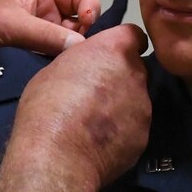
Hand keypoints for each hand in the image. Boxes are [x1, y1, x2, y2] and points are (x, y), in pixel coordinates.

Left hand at [0, 0, 103, 76]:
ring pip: (71, 47)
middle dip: (86, 34)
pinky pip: (58, 66)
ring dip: (75, 56)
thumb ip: (44, 33)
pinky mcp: (33, 68)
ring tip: (75, 70)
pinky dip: (64, 71)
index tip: (87, 25)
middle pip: (81, 21)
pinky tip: (64, 81)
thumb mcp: (7, 24)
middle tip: (82, 54)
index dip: (90, 4)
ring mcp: (38, 44)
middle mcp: (41, 19)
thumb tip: (81, 46)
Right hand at [6, 24, 150, 191]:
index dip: (123, 44)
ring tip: (96, 123)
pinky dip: (123, 132)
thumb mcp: (54, 69)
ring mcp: (144, 107)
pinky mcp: (144, 137)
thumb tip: (88, 68)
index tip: (111, 55)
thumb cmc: (47, 106)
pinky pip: (135, 128)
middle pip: (136, 69)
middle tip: (96, 93)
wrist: (57, 156)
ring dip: (122, 105)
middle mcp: (136, 75)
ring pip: (137, 100)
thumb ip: (81, 63)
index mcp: (114, 50)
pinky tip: (101, 143)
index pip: (134, 34)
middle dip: (121, 77)